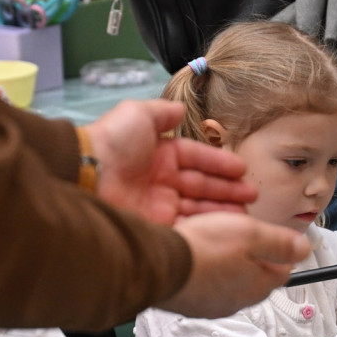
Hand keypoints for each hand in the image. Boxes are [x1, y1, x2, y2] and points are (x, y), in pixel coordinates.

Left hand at [85, 100, 258, 224]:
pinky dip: (207, 226)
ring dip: (223, 209)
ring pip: (198, 208)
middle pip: (202, 186)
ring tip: (246, 212)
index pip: (197, 159)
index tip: (241, 169)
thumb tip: (180, 109)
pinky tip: (226, 225)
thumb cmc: (110, 144)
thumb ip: (161, 112)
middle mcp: (160, 181)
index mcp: (159, 156)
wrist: (85, 175)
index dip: (219, 163)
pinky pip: (187, 227)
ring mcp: (158, 206)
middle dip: (228, 189)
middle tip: (252, 194)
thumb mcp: (136, 115)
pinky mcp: (155, 227)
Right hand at [161, 212, 310, 317]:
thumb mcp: (252, 235)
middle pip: (256, 277)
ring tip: (214, 243)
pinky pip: (205, 286)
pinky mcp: (190, 305)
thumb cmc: (205, 248)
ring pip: (229, 281)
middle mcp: (239, 301)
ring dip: (227, 264)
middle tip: (238, 237)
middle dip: (252, 257)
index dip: (279, 251)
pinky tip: (195, 257)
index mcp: (260, 285)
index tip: (269, 237)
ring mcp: (213, 306)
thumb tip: (306, 250)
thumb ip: (281, 243)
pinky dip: (204, 272)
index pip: (283, 271)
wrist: (157, 267)